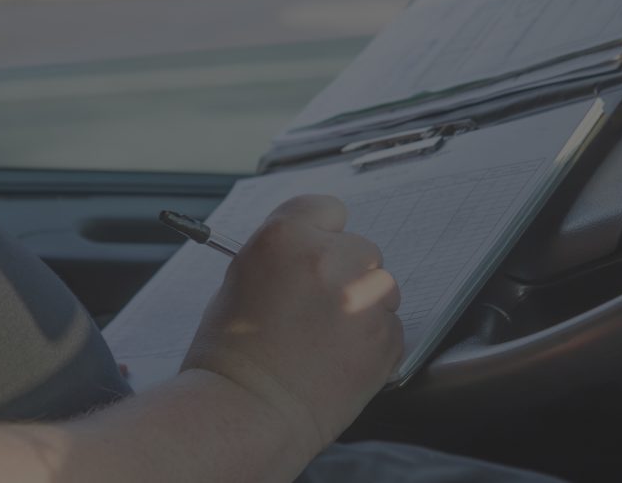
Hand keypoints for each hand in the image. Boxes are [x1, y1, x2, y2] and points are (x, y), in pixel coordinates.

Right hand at [181, 195, 401, 457]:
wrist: (246, 414)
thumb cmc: (231, 353)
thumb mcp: (241, 280)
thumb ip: (285, 255)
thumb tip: (314, 248)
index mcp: (287, 238)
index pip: (326, 208)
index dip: (321, 232)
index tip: (318, 250)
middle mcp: (332, 260)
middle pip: (360, 248)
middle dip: (345, 273)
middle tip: (316, 308)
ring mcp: (365, 298)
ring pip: (380, 286)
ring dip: (362, 305)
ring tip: (325, 339)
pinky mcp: (387, 336)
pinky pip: (390, 325)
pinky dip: (372, 340)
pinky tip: (338, 360)